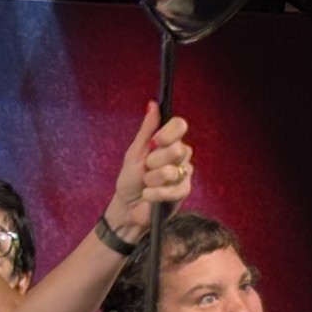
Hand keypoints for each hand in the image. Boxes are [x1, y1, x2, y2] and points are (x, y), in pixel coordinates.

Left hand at [104, 104, 193, 240]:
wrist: (127, 207)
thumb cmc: (130, 179)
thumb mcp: (134, 153)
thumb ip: (146, 130)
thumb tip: (152, 103)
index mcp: (168, 142)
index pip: (179, 125)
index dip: (169, 133)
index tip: (155, 142)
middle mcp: (180, 156)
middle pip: (178, 148)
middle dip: (155, 161)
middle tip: (146, 168)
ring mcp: (184, 173)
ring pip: (173, 170)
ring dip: (152, 179)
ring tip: (146, 184)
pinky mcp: (184, 192)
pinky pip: (173, 189)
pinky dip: (155, 193)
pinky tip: (148, 196)